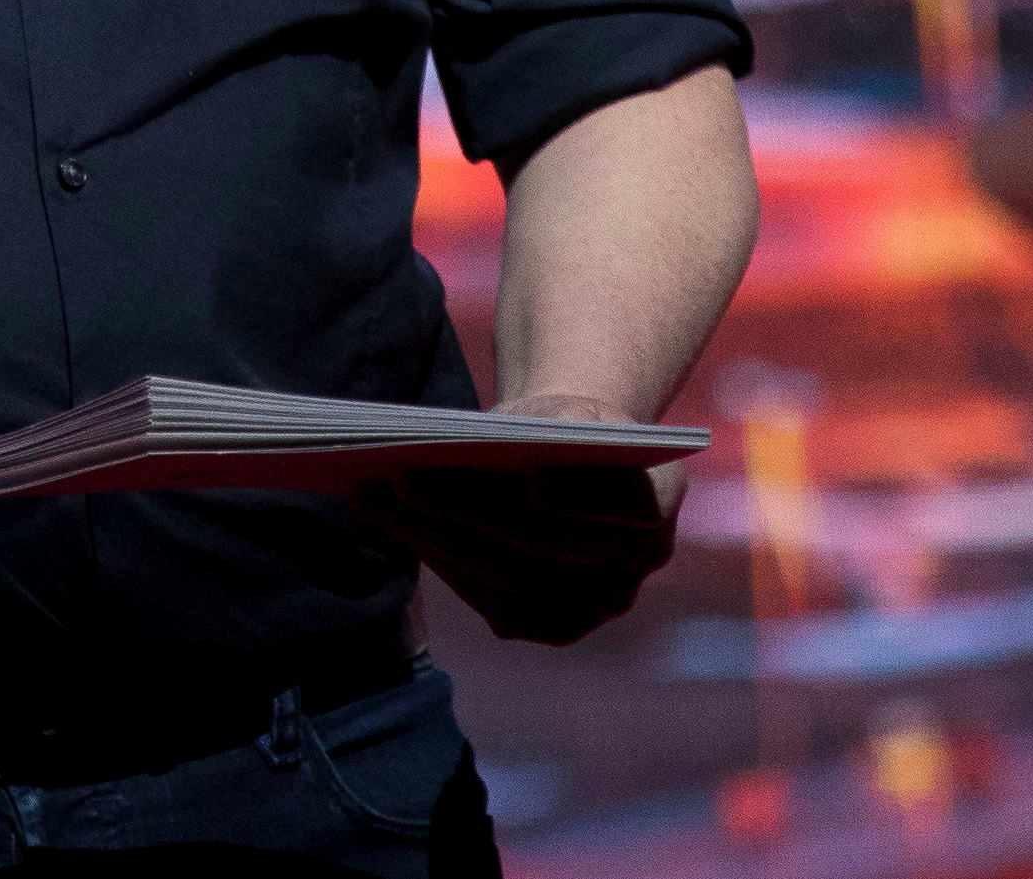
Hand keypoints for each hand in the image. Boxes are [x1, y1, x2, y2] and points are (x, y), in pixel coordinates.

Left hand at [352, 393, 686, 649]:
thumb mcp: (561, 408)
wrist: (563, 457)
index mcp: (660, 494)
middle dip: (469, 511)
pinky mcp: (555, 623)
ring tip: (372, 495)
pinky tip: (386, 519)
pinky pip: (495, 603)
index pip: (633, 504)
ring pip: (513, 580)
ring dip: (434, 537)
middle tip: (404, 479)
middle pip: (550, 544)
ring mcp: (602, 601)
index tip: (533, 483)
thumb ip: (553, 426)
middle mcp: (641, 560)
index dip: (585, 499)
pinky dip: (436, 559)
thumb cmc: (557, 424)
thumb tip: (505, 446)